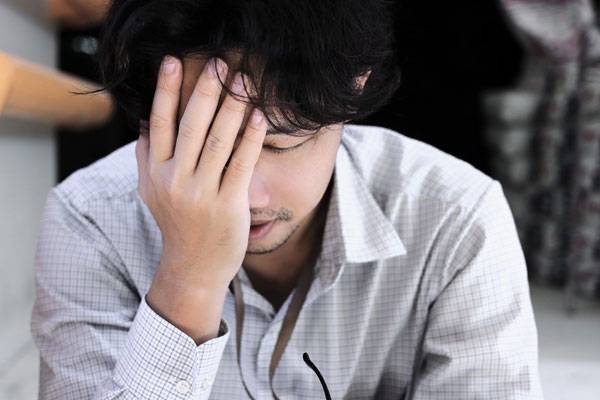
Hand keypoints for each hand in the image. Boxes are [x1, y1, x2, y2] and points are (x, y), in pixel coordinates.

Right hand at [136, 55, 266, 291]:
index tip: (173, 61)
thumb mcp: (150, 192)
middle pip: (190, 127)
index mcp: (155, 173)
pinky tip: (259, 116)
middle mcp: (175, 180)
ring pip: (217, 141)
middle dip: (205, 91)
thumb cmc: (177, 224)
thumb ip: (146, 156)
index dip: (166, 91)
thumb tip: (144, 122)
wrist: (193, 268)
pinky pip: (241, 164)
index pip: (159, 123)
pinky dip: (250, 138)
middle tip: (218, 64)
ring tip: (244, 81)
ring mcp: (202, 193)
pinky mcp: (228, 205)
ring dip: (232, 107)